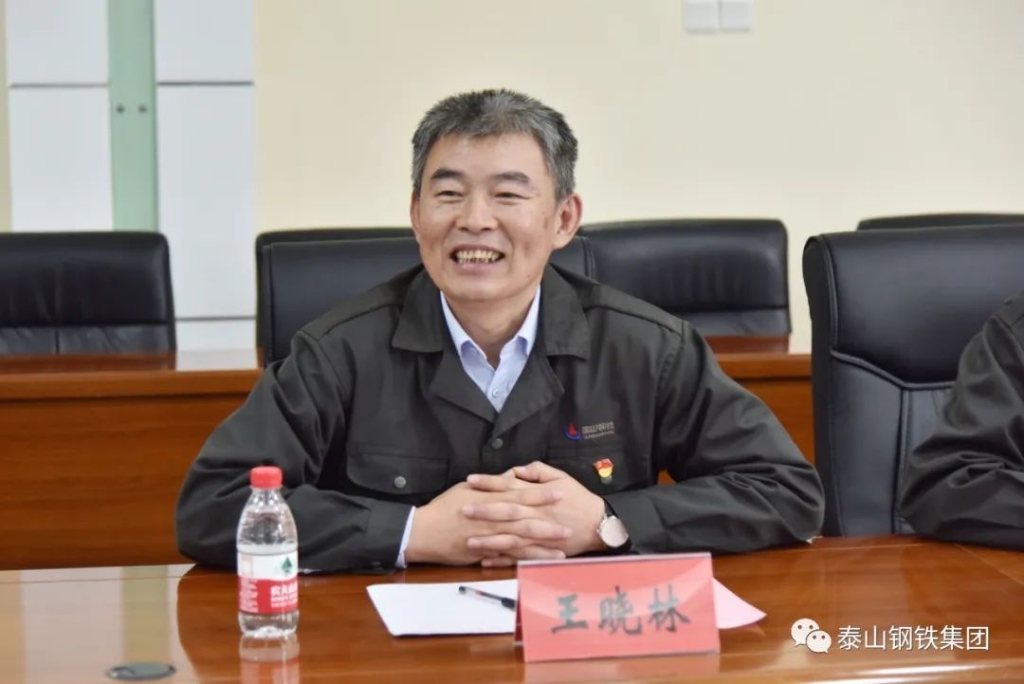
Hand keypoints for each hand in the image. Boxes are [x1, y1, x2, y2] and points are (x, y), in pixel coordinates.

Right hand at [404, 481, 572, 565]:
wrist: (424, 531)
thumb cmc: (444, 507)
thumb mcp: (467, 489)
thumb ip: (492, 484)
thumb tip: (511, 476)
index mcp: (490, 500)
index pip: (520, 495)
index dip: (541, 494)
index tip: (560, 492)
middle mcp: (492, 519)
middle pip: (526, 521)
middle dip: (549, 524)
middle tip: (569, 527)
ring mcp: (488, 538)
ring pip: (520, 542)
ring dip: (542, 546)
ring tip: (562, 549)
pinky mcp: (483, 554)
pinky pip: (508, 558)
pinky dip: (524, 560)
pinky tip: (539, 562)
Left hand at [463, 461, 606, 563]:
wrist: (598, 525)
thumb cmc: (578, 499)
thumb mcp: (561, 477)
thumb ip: (538, 471)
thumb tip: (516, 469)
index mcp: (537, 495)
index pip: (509, 486)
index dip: (489, 482)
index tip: (470, 480)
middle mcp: (535, 515)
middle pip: (505, 512)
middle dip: (483, 511)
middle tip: (463, 510)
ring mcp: (537, 535)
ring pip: (509, 538)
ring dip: (489, 540)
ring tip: (468, 541)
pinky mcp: (541, 551)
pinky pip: (518, 557)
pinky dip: (501, 560)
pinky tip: (484, 561)